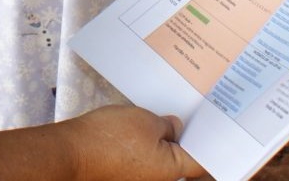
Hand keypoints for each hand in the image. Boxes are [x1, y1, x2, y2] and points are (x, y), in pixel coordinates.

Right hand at [65, 105, 206, 179]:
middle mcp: (160, 179)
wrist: (73, 151)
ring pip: (163, 157)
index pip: (202, 160)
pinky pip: (146, 158)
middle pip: (182, 159)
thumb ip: (168, 125)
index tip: (215, 126)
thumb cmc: (110, 138)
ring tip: (164, 116)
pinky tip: (143, 125)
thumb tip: (176, 128)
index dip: (211, 142)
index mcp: (171, 169)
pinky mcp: (127, 172)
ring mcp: (142, 178)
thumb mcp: (146, 120)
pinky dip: (148, 143)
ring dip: (165, 139)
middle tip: (188, 114)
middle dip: (185, 137)